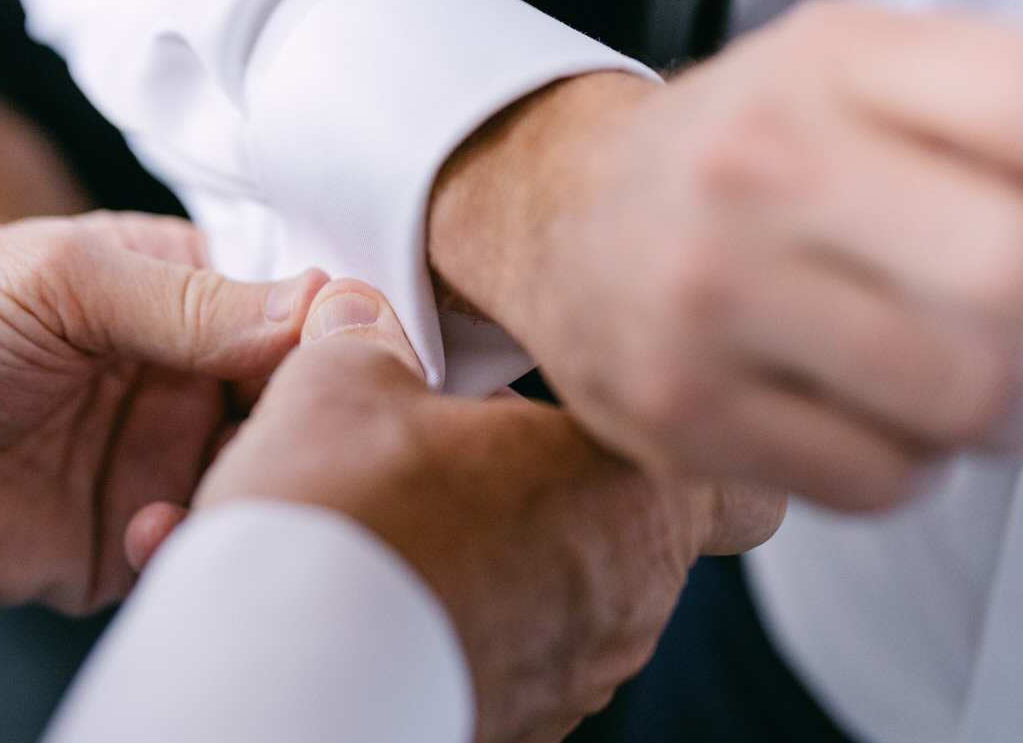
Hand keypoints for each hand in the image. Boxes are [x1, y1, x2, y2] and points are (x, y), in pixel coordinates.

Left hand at [0, 211, 326, 614]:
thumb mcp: (66, 278)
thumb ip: (192, 298)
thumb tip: (320, 305)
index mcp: (167, 293)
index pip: (280, 313)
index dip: (323, 336)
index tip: (357, 357)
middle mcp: (169, 376)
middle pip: (280, 401)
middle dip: (300, 420)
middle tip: (306, 435)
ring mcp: (146, 458)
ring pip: (249, 478)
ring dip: (252, 486)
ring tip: (228, 485)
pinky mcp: (114, 538)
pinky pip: (189, 546)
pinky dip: (191, 542)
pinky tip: (150, 528)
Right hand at [192, 280, 783, 742]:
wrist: (281, 679)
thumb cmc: (336, 527)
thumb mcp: (344, 383)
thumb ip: (373, 338)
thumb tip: (362, 320)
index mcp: (627, 485)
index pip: (742, 467)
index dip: (685, 428)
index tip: (619, 403)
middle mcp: (631, 590)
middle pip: (647, 521)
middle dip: (574, 478)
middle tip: (481, 443)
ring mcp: (583, 668)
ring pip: (587, 586)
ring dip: (527, 546)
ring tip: (424, 515)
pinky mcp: (527, 721)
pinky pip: (531, 645)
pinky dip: (488, 612)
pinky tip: (405, 583)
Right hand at [430, 0, 1022, 509]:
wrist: (566, 219)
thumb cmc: (748, 152)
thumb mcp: (863, 79)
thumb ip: (1014, 124)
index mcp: (827, 62)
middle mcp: (760, 168)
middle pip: (1008, 262)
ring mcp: (712, 293)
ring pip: (958, 397)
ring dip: (1018, 409)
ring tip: (988, 382)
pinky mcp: (684, 406)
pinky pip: (879, 478)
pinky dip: (917, 462)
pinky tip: (879, 414)